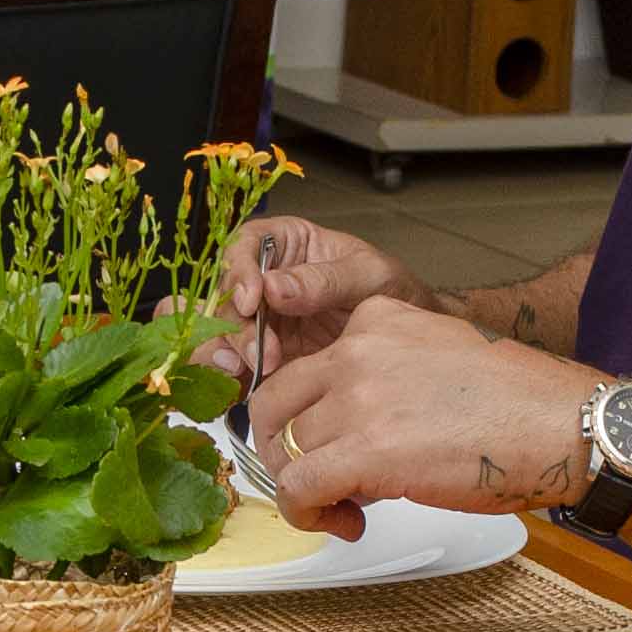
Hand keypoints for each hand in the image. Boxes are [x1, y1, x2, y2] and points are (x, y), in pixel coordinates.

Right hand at [200, 216, 433, 383]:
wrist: (410, 340)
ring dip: (226, 351)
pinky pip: (235, 365)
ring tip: (247, 369)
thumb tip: (276, 287)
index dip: (239, 272)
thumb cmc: (394, 292)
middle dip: (235, 324)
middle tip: (258, 349)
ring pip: (221, 332)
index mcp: (285, 246)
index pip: (244, 246)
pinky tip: (240, 385)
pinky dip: (231, 377)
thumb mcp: (369, 276)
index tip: (253, 298)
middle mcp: (265, 281)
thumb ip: (324, 280)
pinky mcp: (264, 357)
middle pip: (226, 295)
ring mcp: (262, 322)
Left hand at [241, 300, 603, 538]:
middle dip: (285, 450)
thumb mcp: (437, 359)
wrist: (564, 425)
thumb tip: (354, 435)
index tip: (332, 446)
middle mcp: (357, 349)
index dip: (309, 417)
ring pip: (289, 451)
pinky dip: (307, 515)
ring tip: (349, 510)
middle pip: (275, 405)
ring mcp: (357, 397)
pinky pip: (297, 489)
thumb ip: (385, 379)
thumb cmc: (519, 403)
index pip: (305, 368)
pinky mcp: (364, 449)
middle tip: (316, 482)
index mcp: (376, 319)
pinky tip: (344, 525)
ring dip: (309, 490)